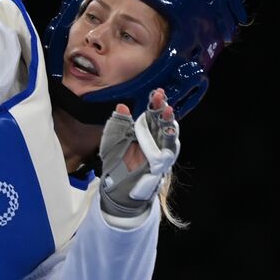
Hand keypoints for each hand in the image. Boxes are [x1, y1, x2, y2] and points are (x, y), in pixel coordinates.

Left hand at [99, 88, 179, 218]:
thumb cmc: (115, 162)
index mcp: (142, 131)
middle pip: (161, 121)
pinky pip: (167, 151)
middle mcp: (153, 139)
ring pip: (168, 133)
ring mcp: (159, 150)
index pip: (151, 114)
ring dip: (168, 122)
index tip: (157, 92)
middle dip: (162, 108)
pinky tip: (169, 130)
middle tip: (161, 97)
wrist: (116, 187)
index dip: (155, 103)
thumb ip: (117, 124)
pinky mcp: (161, 163)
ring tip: (167, 110)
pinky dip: (168, 141)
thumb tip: (122, 106)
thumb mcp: (111, 141)